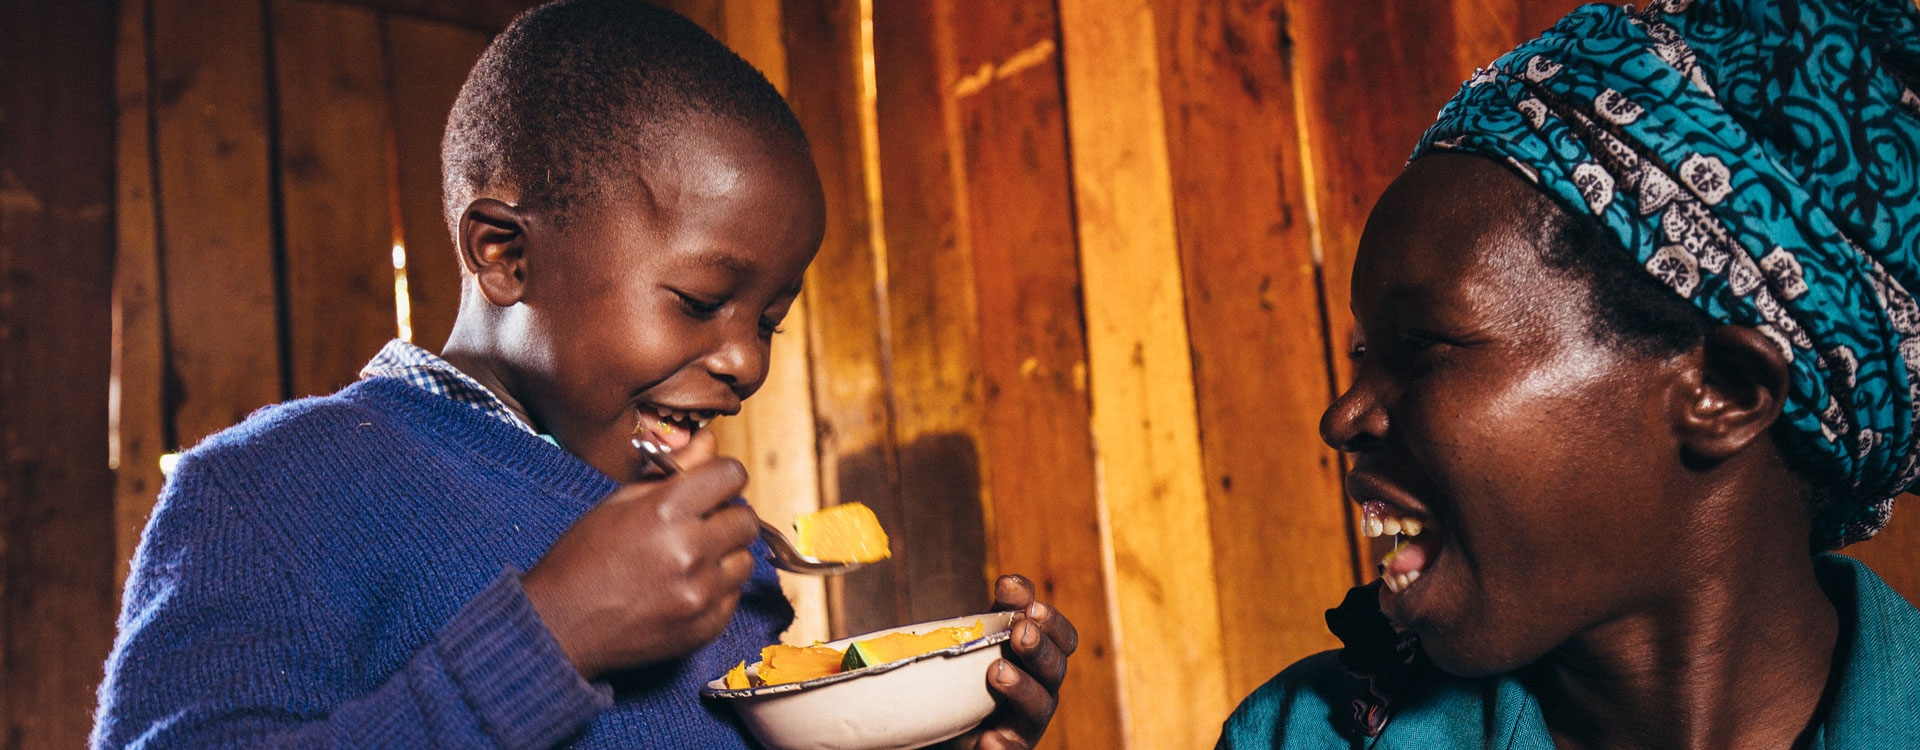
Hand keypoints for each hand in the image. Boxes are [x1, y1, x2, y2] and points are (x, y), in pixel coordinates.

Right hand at [522, 431, 758, 679]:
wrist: (559, 627)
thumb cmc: (583, 559)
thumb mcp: (618, 502)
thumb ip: (671, 470)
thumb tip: (709, 441)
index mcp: (665, 511)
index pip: (731, 474)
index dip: (724, 476)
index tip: (713, 485)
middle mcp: (689, 551)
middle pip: (746, 519)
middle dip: (727, 516)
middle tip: (700, 525)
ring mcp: (700, 594)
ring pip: (745, 560)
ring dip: (724, 555)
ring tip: (689, 560)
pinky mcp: (705, 627)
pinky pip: (732, 597)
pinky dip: (716, 591)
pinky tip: (682, 589)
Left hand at [946, 575, 1078, 748]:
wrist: (944, 723)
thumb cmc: (974, 673)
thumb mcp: (988, 637)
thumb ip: (1003, 610)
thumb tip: (1010, 582)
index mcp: (1042, 661)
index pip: (1064, 641)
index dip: (1054, 624)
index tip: (1032, 608)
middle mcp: (1042, 691)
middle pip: (1055, 670)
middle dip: (1039, 648)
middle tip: (1019, 631)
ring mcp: (1025, 724)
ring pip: (1038, 707)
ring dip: (1022, 687)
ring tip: (997, 672)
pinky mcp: (1005, 748)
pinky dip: (1002, 746)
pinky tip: (989, 738)